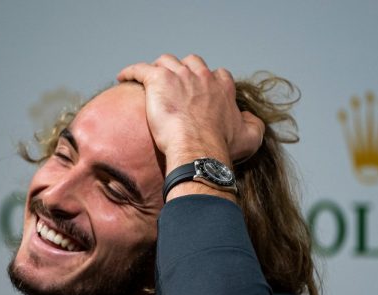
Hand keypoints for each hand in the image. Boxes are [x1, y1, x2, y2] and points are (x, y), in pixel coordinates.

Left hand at [117, 54, 264, 171]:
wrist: (199, 149)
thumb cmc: (222, 146)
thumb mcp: (250, 138)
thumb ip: (253, 125)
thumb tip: (248, 119)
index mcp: (222, 86)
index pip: (216, 74)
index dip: (206, 81)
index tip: (198, 92)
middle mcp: (201, 76)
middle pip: (190, 62)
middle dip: (182, 70)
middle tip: (173, 85)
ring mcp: (179, 75)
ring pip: (166, 61)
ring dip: (159, 69)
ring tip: (150, 81)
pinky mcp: (158, 80)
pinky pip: (140, 69)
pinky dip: (132, 71)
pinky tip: (123, 77)